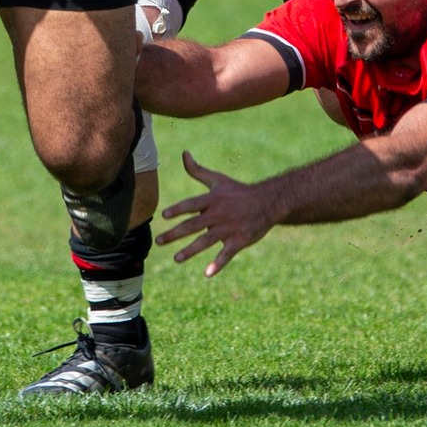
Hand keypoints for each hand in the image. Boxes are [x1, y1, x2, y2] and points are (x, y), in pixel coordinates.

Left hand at [157, 151, 278, 276]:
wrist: (267, 202)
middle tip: (159, 241)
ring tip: (176, 259)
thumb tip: (184, 154)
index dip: (178, 209)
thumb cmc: (238, 191)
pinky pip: (226, 254)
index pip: (191, 204)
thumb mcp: (218, 180)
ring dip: (190, 251)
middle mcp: (218, 214)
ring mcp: (229, 229)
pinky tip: (207, 273)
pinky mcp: (239, 241)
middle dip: (175, 234)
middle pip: (193, 225)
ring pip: (206, 241)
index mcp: (212, 199)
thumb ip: (198, 170)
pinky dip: (218, 264)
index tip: (164, 216)